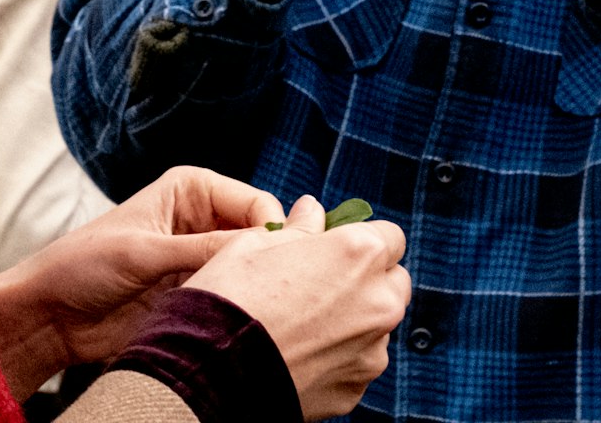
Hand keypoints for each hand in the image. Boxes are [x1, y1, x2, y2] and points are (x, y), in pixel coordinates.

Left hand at [0, 166, 283, 395]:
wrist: (53, 315)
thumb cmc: (84, 266)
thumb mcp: (145, 252)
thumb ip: (203, 248)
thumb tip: (261, 244)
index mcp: (191, 188)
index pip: (253, 201)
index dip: (269, 229)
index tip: (271, 261)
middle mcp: (202, 217)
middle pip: (258, 233)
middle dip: (265, 257)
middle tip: (268, 285)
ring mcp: (201, 255)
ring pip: (250, 265)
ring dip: (253, 283)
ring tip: (247, 304)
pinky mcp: (197, 290)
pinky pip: (234, 294)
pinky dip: (240, 304)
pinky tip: (237, 318)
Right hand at [182, 195, 411, 420]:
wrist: (206, 374)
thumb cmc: (228, 299)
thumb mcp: (255, 244)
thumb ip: (298, 227)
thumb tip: (312, 212)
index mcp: (360, 254)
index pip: (390, 237)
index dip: (362, 240)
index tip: (336, 250)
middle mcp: (378, 303)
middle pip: (393, 283)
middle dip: (368, 280)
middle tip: (322, 285)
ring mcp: (371, 352)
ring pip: (377, 327)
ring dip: (355, 322)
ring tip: (303, 326)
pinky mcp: (356, 389)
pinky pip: (356, 364)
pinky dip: (337, 359)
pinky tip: (298, 355)